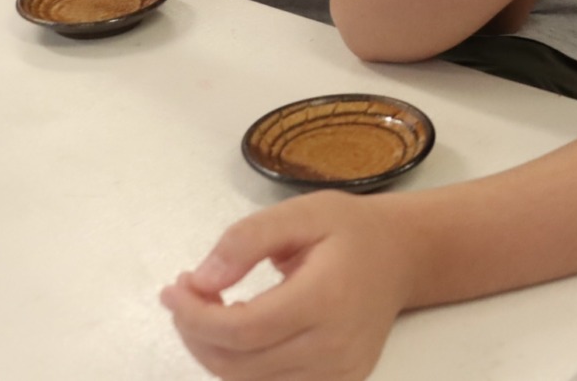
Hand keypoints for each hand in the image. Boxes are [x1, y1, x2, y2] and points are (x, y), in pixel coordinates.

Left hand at [160, 191, 417, 380]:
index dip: (196, 317)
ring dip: (214, 350)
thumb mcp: (300, 213)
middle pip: (239, 364)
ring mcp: (339, 373)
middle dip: (196, 332)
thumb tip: (201, 279)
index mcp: (326, 298)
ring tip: (209, 308)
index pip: (243, 329)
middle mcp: (334, 346)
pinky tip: (239, 329)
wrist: (402, 256)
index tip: (174, 288)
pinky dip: (243, 364)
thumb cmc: (350, 229)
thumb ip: (247, 240)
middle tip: (185, 294)